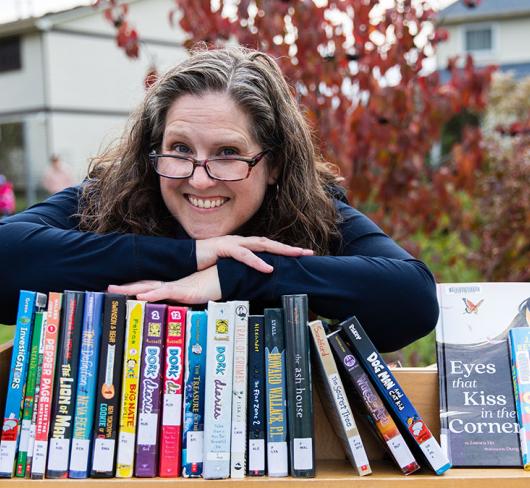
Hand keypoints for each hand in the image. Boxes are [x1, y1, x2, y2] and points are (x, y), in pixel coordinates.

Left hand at [107, 266, 221, 303]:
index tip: (117, 290)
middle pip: (143, 285)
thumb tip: (175, 316)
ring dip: (132, 289)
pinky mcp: (184, 291)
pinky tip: (141, 295)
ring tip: (116, 290)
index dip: (132, 288)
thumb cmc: (212, 288)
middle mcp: (170, 286)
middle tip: (108, 289)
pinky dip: (152, 293)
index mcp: (171, 288)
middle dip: (125, 288)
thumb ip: (183, 304)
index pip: (147, 287)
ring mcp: (176, 287)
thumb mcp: (193, 299)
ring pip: (149, 287)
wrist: (226, 279)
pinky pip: (166, 291)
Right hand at [196, 235, 312, 272]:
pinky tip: (268, 268)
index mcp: (242, 246)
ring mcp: (233, 243)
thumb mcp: (227, 267)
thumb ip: (240, 270)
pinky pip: (244, 255)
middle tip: (308, 253)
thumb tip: (253, 279)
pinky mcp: (224, 248)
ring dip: (280, 250)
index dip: (283, 250)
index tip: (300, 256)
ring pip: (261, 245)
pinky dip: (257, 262)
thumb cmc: (205, 263)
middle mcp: (240, 241)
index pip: (267, 247)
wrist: (184, 258)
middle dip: (289, 248)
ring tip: (296, 255)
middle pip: (270, 243)